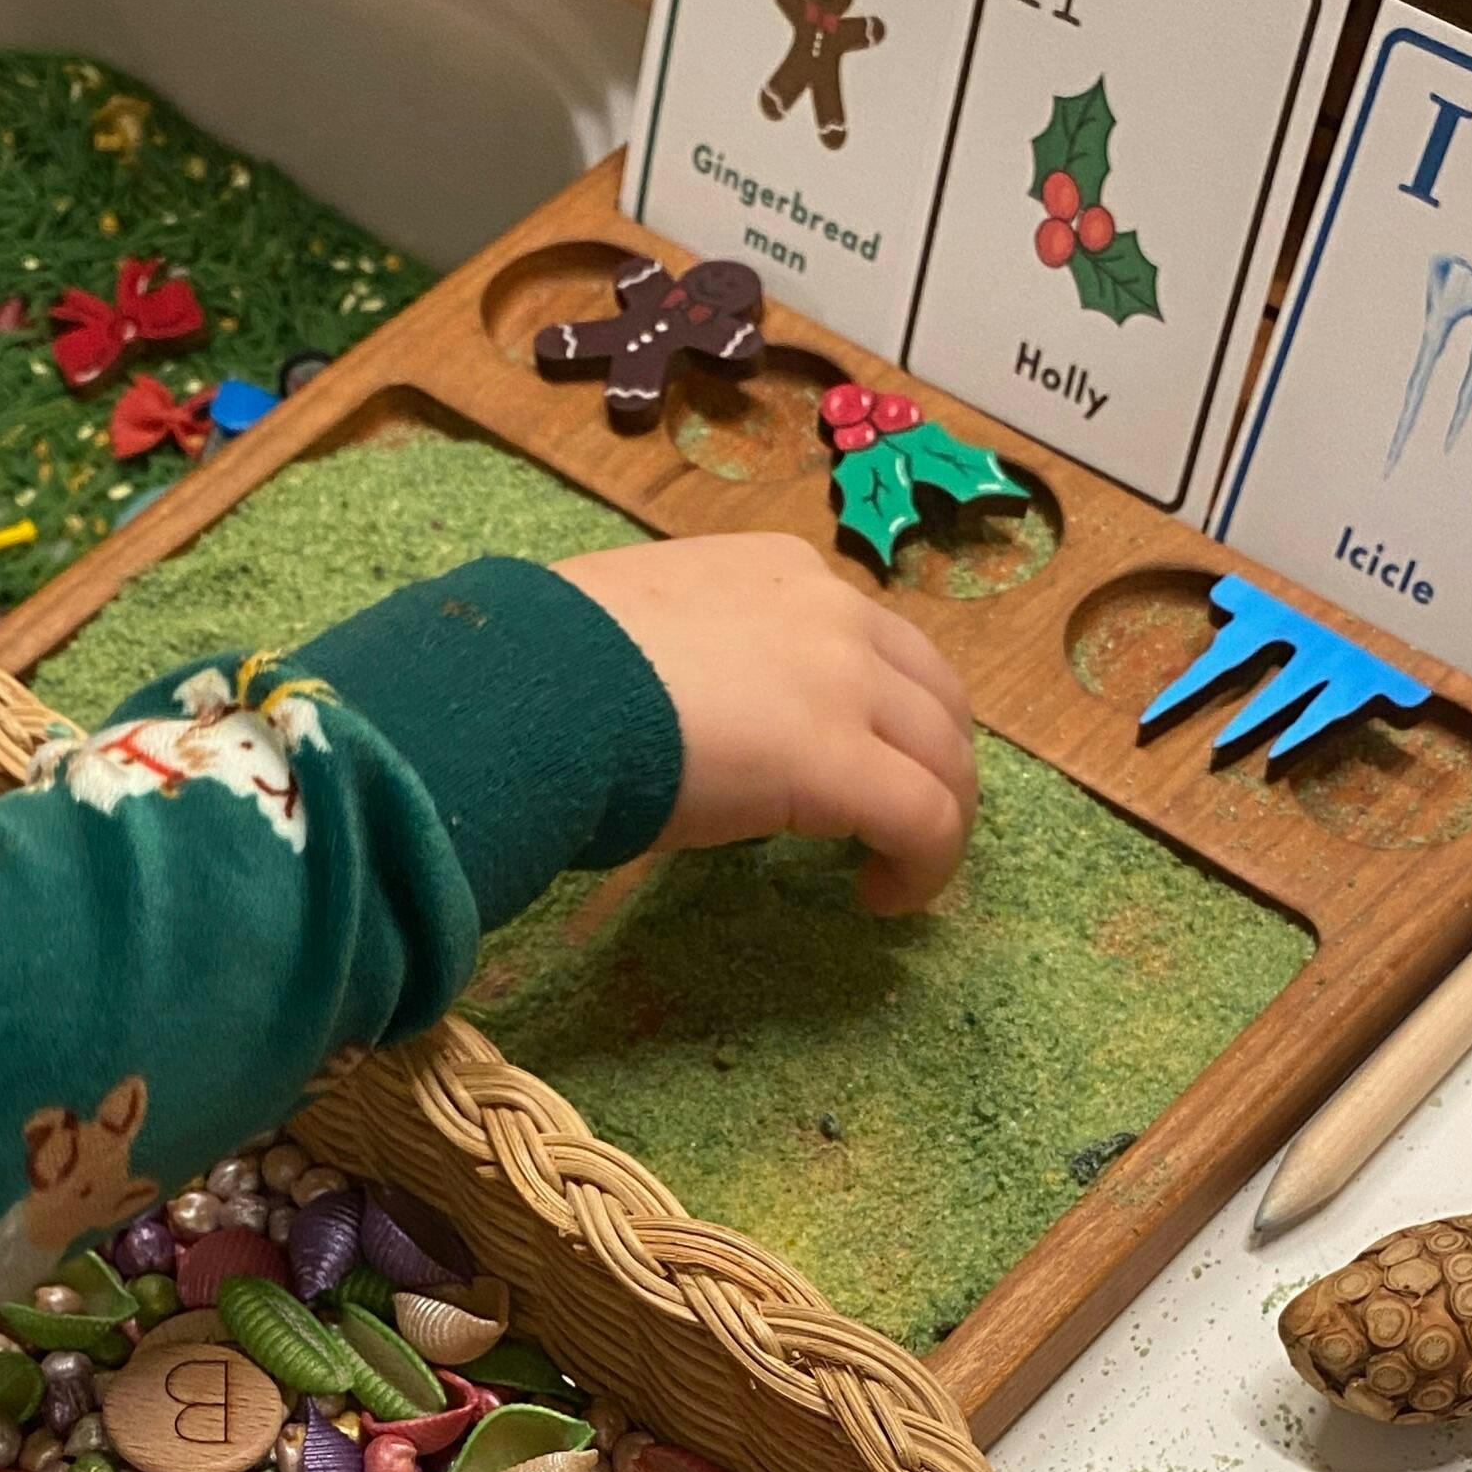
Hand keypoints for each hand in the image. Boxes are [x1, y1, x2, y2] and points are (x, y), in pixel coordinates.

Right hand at [554, 534, 976, 914]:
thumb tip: (671, 710)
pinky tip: (887, 898)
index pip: (869, 638)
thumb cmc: (547, 670)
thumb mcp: (638, 634)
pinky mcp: (844, 761)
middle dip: (932, 763)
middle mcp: (828, 611)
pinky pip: (927, 820)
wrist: (526, 690)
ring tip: (898, 870)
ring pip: (945, 758)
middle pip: (932, 693)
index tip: (855, 762)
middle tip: (902, 826)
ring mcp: (845, 680)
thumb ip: (693, 657)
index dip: (880, 709)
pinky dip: (926, 868)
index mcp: (776, 573)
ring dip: (937, 818)